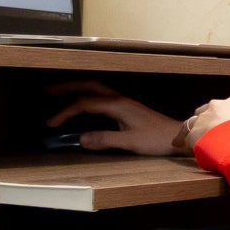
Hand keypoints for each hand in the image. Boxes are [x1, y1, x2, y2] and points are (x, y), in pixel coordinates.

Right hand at [45, 80, 182, 155]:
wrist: (179, 136)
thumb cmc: (157, 139)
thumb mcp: (130, 142)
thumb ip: (105, 140)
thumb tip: (81, 139)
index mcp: (117, 105)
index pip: (84, 104)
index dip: (65, 112)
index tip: (51, 123)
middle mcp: (119, 100)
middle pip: (89, 86)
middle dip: (68, 87)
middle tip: (49, 91)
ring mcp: (124, 103)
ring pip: (96, 89)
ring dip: (78, 90)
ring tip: (61, 94)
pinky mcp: (127, 108)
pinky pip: (102, 97)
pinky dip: (88, 97)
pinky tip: (84, 105)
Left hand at [181, 95, 229, 152]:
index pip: (223, 107)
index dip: (220, 116)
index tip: (220, 122)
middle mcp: (217, 106)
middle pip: (206, 110)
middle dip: (205, 119)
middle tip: (204, 129)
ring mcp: (204, 118)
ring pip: (193, 121)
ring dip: (192, 129)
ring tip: (185, 136)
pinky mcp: (194, 132)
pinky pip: (185, 136)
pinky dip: (182, 140)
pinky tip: (177, 145)